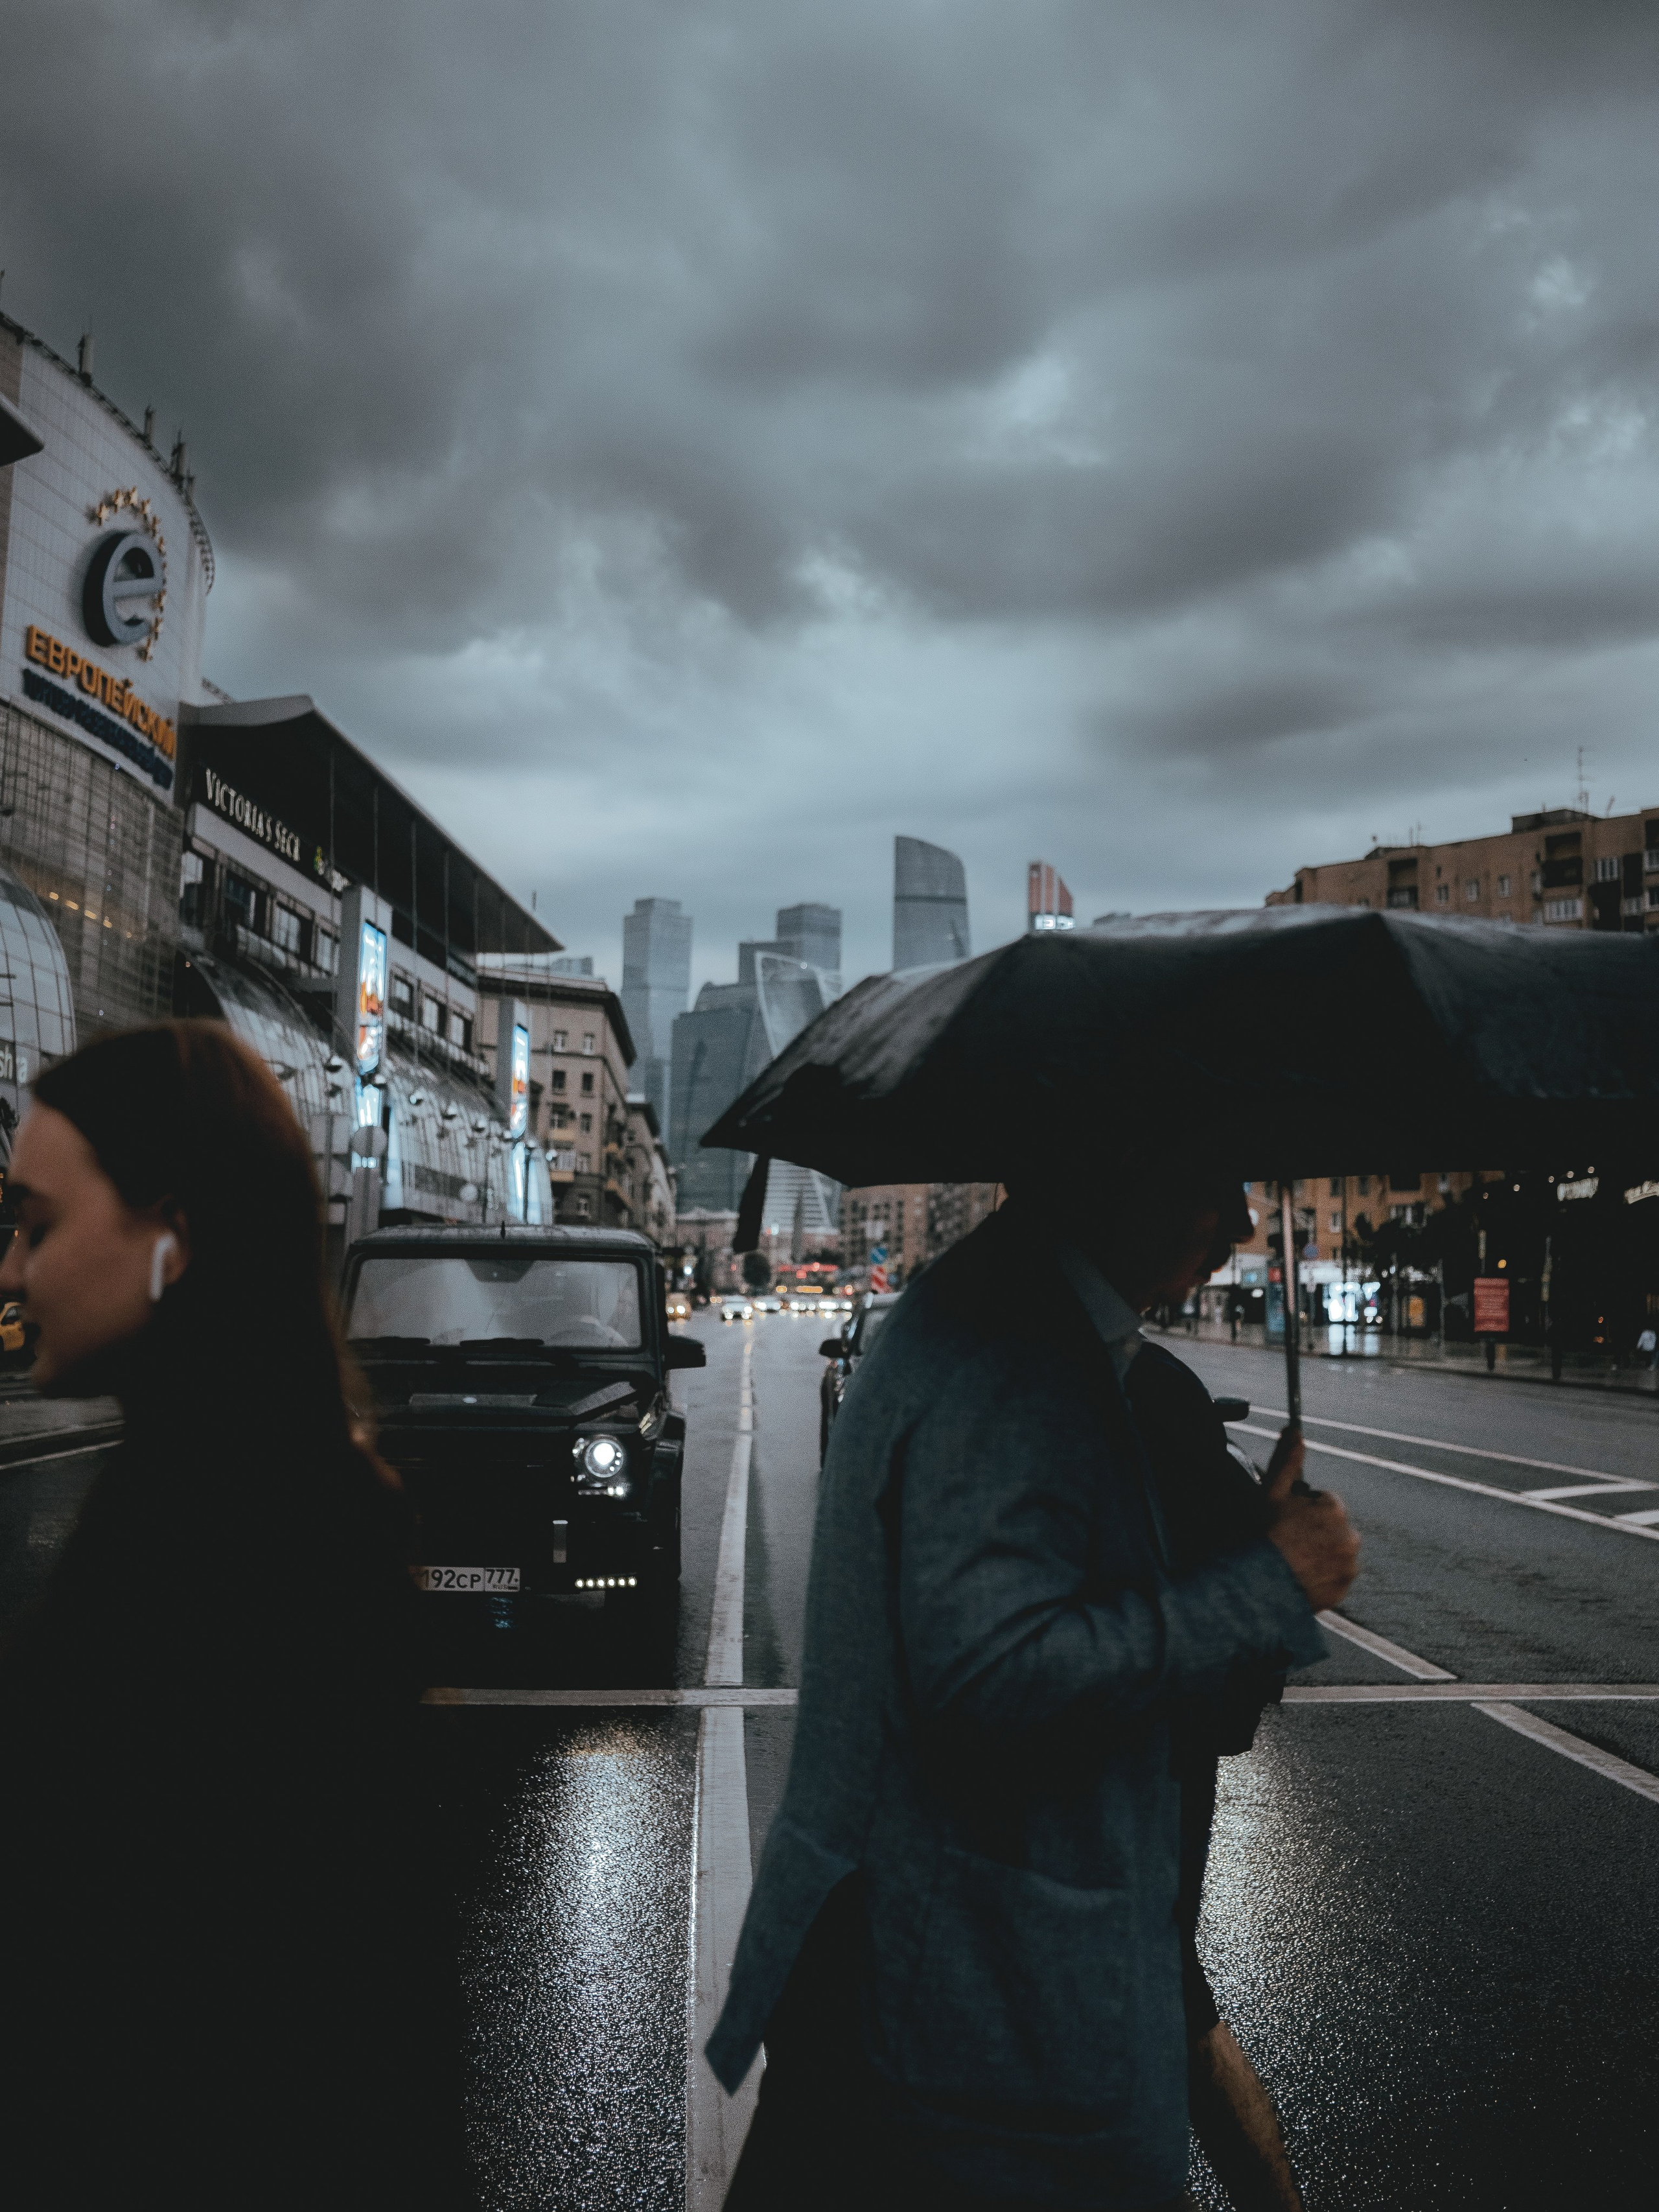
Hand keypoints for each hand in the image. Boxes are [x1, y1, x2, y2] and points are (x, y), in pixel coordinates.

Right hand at [1264, 1425, 1358, 1612]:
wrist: (1261, 1583)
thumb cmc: (1265, 1535)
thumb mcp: (1272, 1492)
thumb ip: (1288, 1459)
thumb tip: (1295, 1431)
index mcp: (1335, 1509)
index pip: (1323, 1503)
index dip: (1303, 1511)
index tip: (1288, 1522)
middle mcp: (1350, 1536)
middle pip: (1332, 1528)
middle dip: (1315, 1531)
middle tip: (1289, 1541)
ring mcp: (1349, 1564)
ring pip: (1335, 1551)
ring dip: (1320, 1552)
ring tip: (1294, 1560)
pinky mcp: (1345, 1587)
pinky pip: (1336, 1576)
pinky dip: (1323, 1574)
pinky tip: (1301, 1574)